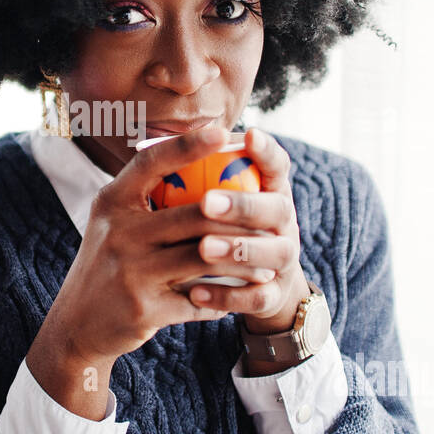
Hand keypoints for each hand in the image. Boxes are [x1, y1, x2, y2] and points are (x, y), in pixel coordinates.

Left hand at [184, 126, 310, 334]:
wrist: (255, 287)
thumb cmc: (222, 231)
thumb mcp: (220, 204)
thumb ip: (200, 179)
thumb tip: (149, 146)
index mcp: (272, 192)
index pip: (277, 165)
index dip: (267, 151)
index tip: (248, 135)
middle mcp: (284, 223)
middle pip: (276, 209)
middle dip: (242, 205)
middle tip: (207, 203)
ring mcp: (284, 260)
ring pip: (274, 253)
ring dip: (237, 250)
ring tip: (202, 249)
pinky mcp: (274, 295)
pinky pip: (256, 298)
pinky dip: (227, 296)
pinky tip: (196, 294)